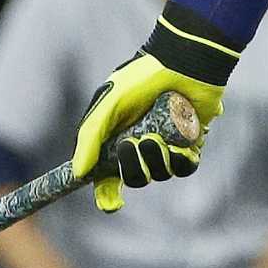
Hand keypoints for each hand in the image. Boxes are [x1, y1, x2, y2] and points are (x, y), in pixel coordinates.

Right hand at [72, 51, 224, 211]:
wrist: (182, 63)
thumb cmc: (141, 78)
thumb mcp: (108, 103)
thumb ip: (89, 137)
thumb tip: (79, 172)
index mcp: (116, 139)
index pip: (108, 177)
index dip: (108, 194)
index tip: (112, 203)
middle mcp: (141, 146)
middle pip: (134, 178)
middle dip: (133, 166)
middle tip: (133, 143)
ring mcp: (166, 147)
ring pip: (161, 174)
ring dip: (157, 159)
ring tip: (157, 136)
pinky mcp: (189, 144)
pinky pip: (184, 167)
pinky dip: (181, 158)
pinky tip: (180, 143)